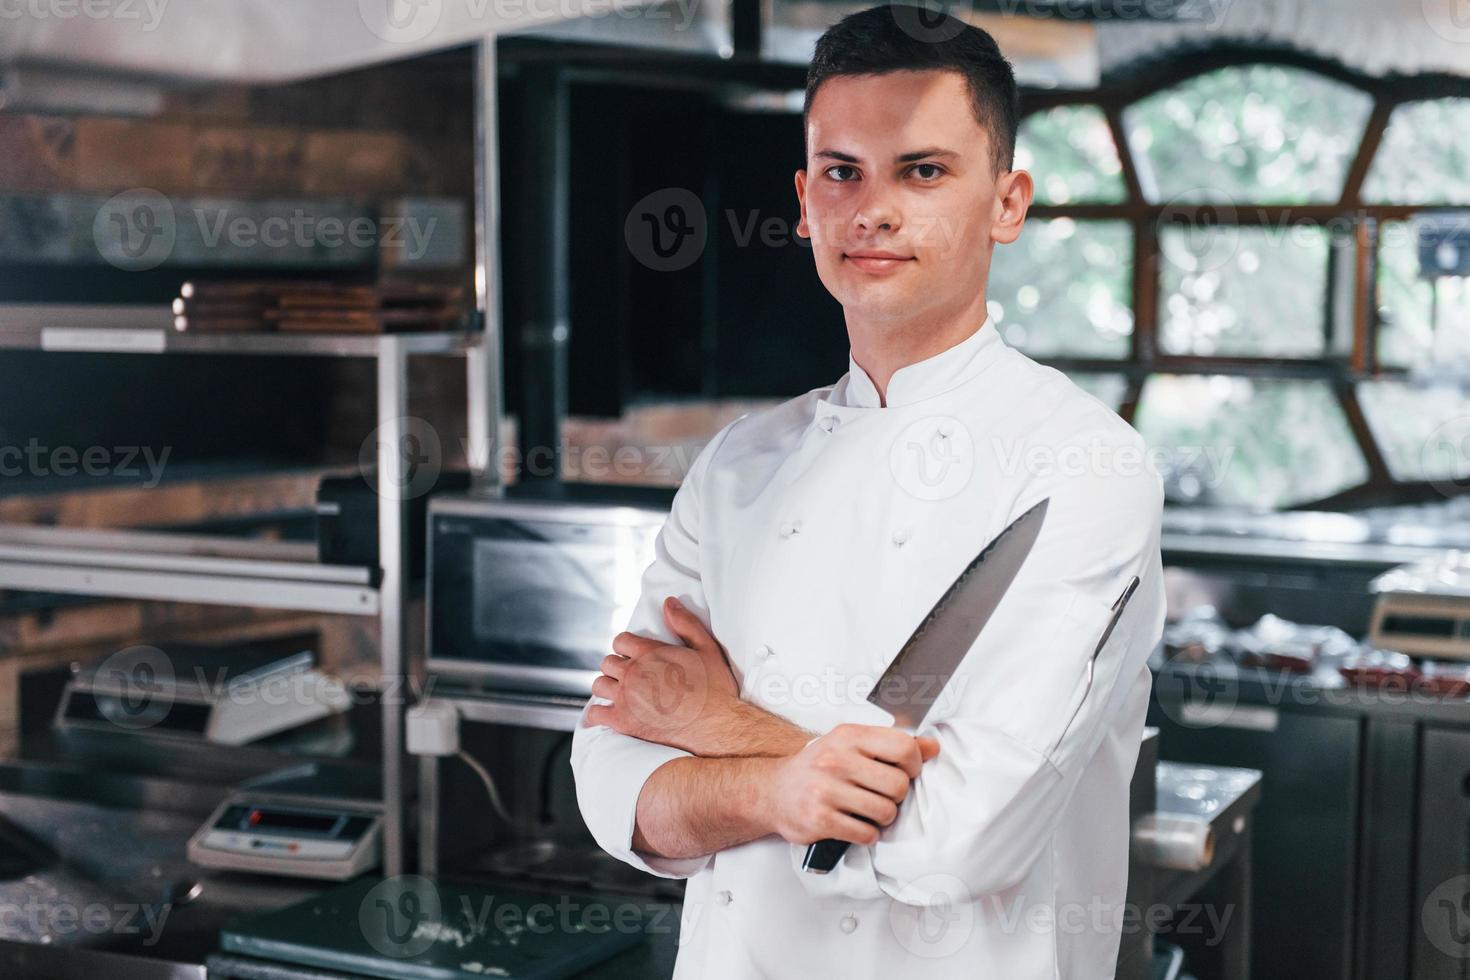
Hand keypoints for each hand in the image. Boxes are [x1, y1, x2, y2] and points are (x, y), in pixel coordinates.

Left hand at [586, 597, 740, 752]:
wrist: (717, 725)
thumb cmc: (715, 688)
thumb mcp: (706, 648)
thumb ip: (685, 623)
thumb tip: (669, 602)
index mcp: (649, 652)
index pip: (620, 641)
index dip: (626, 648)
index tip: (634, 657)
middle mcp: (633, 672)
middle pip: (607, 663)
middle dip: (617, 668)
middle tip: (630, 677)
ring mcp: (626, 697)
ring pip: (599, 685)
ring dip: (608, 687)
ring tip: (621, 693)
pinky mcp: (623, 721)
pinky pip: (595, 714)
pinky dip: (598, 714)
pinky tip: (607, 714)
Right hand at [762, 723, 940, 845]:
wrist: (773, 791)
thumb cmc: (818, 768)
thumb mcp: (851, 746)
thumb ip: (890, 745)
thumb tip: (932, 747)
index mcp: (848, 736)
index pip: (903, 747)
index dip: (914, 764)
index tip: (907, 772)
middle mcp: (836, 760)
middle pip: (898, 785)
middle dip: (897, 796)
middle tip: (882, 795)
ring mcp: (826, 791)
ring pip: (885, 812)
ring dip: (883, 818)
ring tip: (868, 812)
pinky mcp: (820, 820)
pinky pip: (866, 834)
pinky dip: (867, 834)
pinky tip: (855, 825)